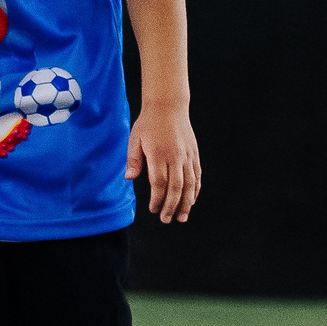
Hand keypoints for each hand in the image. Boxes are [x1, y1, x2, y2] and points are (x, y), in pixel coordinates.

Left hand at [126, 100, 200, 223]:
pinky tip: (192, 200)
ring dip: (186, 202)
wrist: (168, 106)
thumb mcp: (135, 139)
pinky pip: (196, 175)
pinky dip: (195, 189)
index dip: (157, 199)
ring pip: (189, 184)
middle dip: (172, 206)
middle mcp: (175, 156)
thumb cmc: (149, 123)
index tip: (154, 209)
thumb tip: (129, 178)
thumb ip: (134, 160)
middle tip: (167, 219)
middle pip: (176, 187)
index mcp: (159, 154)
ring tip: (182, 217)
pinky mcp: (194, 154)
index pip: (159, 182)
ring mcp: (187, 156)